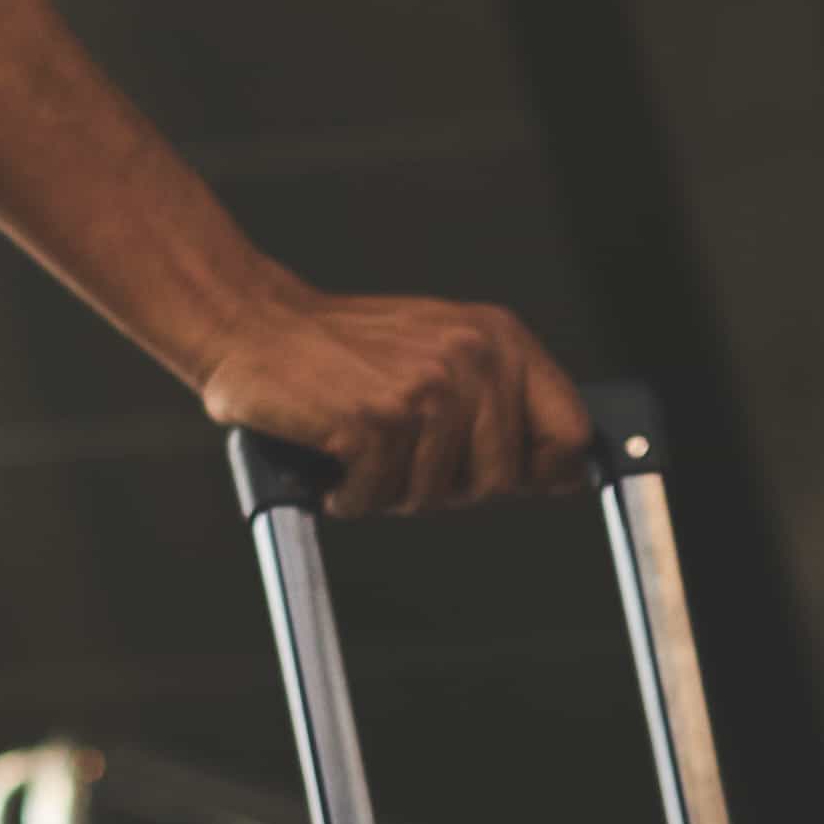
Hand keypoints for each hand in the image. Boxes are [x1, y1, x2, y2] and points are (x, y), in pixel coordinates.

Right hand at [194, 288, 590, 516]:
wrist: (254, 326)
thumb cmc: (340, 353)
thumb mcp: (440, 356)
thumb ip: (501, 404)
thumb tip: (564, 474)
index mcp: (500, 339)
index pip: (570, 431)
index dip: (544, 472)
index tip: (515, 482)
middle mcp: (473, 358)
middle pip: (502, 479)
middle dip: (448, 489)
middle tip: (403, 462)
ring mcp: (426, 388)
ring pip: (435, 496)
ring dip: (389, 492)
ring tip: (360, 452)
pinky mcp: (376, 419)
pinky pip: (376, 497)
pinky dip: (348, 495)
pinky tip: (332, 462)